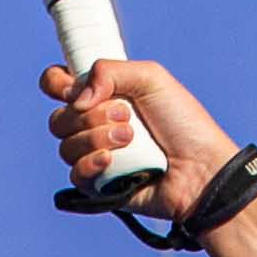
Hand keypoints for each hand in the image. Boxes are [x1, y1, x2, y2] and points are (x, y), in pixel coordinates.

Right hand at [40, 49, 238, 214]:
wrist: (200, 168)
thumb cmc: (184, 123)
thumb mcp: (151, 78)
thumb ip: (108, 71)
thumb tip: (76, 98)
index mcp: (102, 95)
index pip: (56, 84)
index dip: (58, 84)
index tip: (77, 88)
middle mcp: (94, 125)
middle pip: (58, 118)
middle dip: (90, 115)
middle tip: (127, 115)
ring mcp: (95, 155)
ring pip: (65, 146)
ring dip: (97, 137)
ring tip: (131, 139)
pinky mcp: (99, 185)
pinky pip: (75, 174)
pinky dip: (91, 163)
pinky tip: (112, 162)